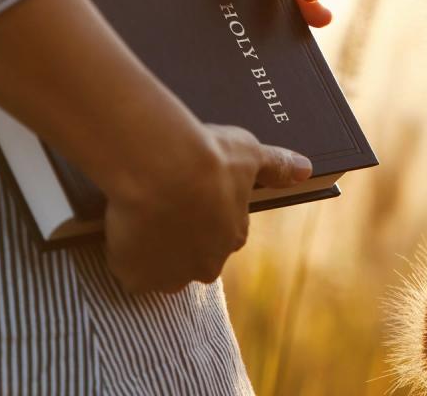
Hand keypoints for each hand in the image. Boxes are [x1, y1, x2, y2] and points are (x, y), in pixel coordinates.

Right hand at [104, 124, 311, 293]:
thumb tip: (306, 169)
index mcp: (233, 237)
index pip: (221, 234)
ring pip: (159, 267)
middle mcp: (206, 264)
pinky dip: (123, 251)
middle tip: (159, 203)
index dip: (202, 214)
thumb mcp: (249, 152)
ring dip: (150, 249)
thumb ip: (277, 164)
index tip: (187, 195)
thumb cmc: (209, 156)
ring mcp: (170, 274)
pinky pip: (128, 268)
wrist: (162, 166)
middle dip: (178, 237)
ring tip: (137, 215)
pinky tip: (119, 225)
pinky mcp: (136, 275)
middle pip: (191, 257)